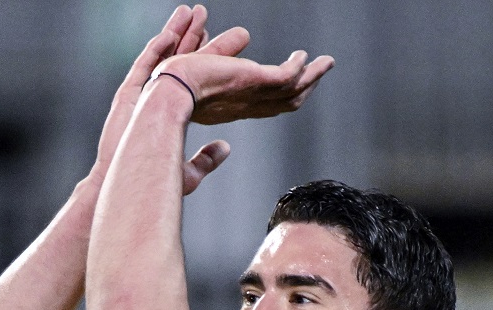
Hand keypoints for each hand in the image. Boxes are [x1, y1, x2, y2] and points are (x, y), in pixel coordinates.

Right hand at [92, 5, 245, 193]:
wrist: (124, 185)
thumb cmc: (152, 184)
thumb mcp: (187, 170)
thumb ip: (206, 157)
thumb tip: (225, 148)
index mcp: (168, 118)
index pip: (191, 82)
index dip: (203, 62)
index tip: (215, 44)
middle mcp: (154, 103)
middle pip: (177, 63)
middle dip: (192, 39)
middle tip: (205, 17)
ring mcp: (140, 98)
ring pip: (162, 58)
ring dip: (176, 34)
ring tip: (190, 12)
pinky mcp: (128, 96)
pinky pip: (145, 66)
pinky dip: (157, 49)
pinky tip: (170, 33)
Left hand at [151, 48, 334, 126]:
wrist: (166, 93)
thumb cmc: (166, 90)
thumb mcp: (187, 71)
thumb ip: (201, 51)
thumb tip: (200, 19)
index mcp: (231, 107)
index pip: (265, 105)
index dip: (282, 95)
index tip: (293, 81)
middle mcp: (245, 106)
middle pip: (285, 101)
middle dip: (306, 86)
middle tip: (321, 70)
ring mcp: (251, 95)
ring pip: (292, 90)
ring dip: (312, 75)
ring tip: (326, 62)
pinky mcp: (254, 80)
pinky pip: (286, 76)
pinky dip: (299, 67)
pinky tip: (304, 55)